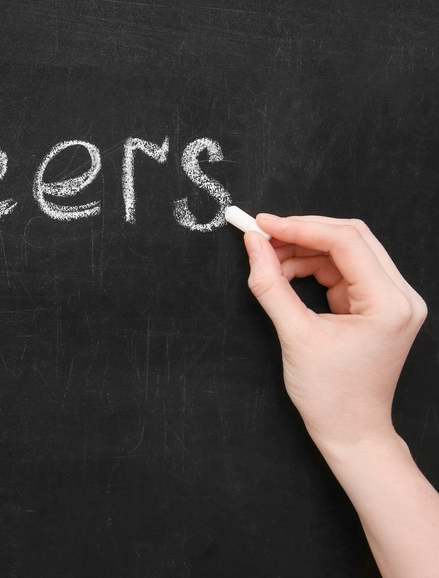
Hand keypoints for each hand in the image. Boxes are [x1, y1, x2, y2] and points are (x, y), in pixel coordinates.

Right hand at [243, 215, 426, 451]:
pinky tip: (286, 273)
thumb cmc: (331, 395)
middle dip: (302, 233)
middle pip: (350, 238)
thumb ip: (271, 284)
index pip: (345, 241)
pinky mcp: (379, 306)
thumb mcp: (294, 335)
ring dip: (305, 250)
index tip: (262, 224)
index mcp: (389, 303)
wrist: (351, 430)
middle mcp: (400, 296)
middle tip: (262, 234)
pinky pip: (345, 270)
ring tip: (268, 259)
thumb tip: (253, 244)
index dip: (299, 227)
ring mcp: (393, 300)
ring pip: (346, 251)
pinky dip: (313, 266)